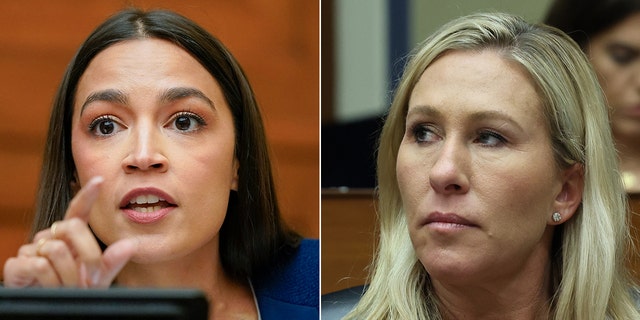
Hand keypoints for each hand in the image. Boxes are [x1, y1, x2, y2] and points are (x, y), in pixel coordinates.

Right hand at [3, 176, 136, 287]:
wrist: (50, 309)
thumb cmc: (73, 290)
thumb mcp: (97, 278)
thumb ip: (112, 262)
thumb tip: (131, 245)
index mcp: (71, 237)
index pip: (78, 211)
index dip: (87, 195)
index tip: (99, 180)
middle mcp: (50, 238)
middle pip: (71, 227)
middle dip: (88, 253)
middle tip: (92, 278)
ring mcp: (31, 250)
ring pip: (56, 250)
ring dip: (68, 275)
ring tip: (67, 288)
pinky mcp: (16, 265)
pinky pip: (39, 266)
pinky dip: (50, 282)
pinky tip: (49, 288)